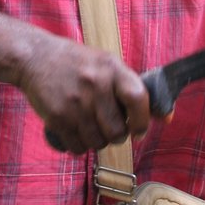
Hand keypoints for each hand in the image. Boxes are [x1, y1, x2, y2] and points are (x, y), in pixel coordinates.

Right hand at [18, 31, 150, 154]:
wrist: (36, 57)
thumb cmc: (78, 63)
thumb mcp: (107, 65)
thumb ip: (132, 90)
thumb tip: (168, 117)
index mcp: (112, 68)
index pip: (137, 98)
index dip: (143, 120)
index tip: (139, 129)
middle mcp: (95, 85)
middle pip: (118, 132)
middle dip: (117, 135)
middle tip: (110, 126)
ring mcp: (75, 102)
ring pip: (98, 143)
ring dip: (97, 140)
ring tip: (90, 124)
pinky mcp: (57, 117)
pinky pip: (77, 147)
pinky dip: (79, 144)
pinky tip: (75, 129)